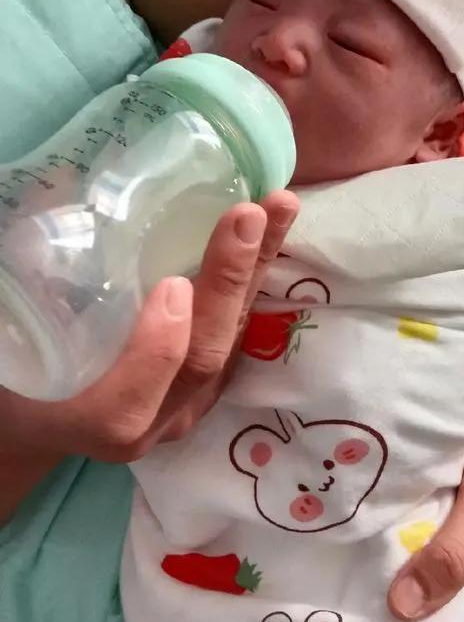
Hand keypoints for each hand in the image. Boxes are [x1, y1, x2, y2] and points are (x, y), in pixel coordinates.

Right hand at [0, 190, 297, 465]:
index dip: (155, 353)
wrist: (41, 415)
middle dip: (228, 283)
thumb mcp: (13, 336)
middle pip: (200, 358)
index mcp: (87, 422)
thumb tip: (54, 198)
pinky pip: (237, 331)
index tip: (172, 286)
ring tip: (278, 205)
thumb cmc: (19, 366)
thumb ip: (38, 289)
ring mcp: (184, 407)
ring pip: (230, 339)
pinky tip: (272, 227)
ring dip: (258, 268)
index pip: (127, 406)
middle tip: (248, 214)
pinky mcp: (208, 386)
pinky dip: (255, 277)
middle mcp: (147, 424)